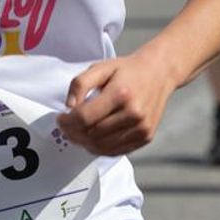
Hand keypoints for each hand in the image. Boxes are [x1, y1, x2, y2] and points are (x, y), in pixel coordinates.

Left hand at [56, 52, 178, 156]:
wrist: (159, 74)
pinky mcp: (146, 137)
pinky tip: (91, 139)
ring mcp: (141, 128)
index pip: (85, 117)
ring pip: (103, 147)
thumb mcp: (101, 67)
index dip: (67, 122)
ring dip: (84, 143)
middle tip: (65, 127)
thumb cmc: (127, 71)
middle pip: (93, 135)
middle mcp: (134, 114)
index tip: (60, 118)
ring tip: (76, 133)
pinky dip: (100, 148)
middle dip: (73, 133)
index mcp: (121, 94)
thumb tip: (69, 106)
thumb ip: (80, 83)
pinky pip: (116, 151)